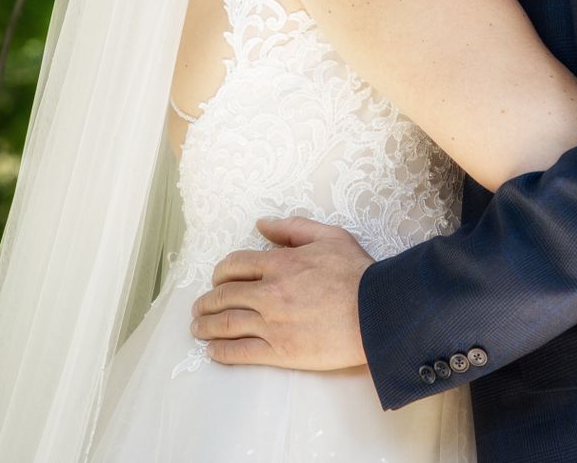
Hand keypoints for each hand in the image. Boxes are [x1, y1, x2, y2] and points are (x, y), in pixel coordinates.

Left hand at [191, 216, 372, 369]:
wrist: (378, 313)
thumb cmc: (358, 274)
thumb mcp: (330, 236)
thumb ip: (292, 228)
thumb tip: (261, 224)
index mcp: (279, 263)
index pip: (234, 266)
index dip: (219, 273)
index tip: (216, 281)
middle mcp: (269, 293)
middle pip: (223, 296)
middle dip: (206, 302)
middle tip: (199, 308)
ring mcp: (272, 324)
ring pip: (226, 324)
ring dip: (206, 326)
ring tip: (198, 329)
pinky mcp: (280, 352)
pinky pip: (240, 352)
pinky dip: (221, 352)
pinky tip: (213, 352)